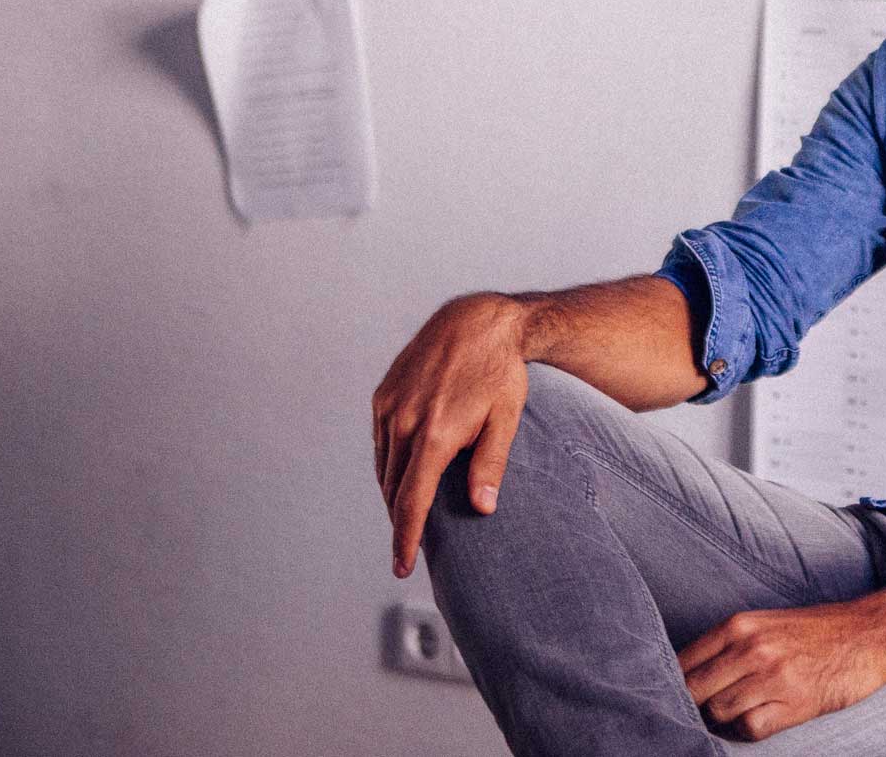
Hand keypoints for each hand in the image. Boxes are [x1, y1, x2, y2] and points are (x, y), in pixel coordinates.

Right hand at [371, 292, 530, 576]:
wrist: (477, 320)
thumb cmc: (500, 371)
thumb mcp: (506, 418)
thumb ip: (491, 465)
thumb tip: (484, 509)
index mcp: (435, 434)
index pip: (412, 501)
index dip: (405, 538)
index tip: (402, 566)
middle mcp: (404, 422)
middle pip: (393, 489)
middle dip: (401, 519)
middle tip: (413, 543)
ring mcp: (389, 407)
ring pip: (382, 468)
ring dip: (393, 492)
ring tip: (410, 511)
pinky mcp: (382, 395)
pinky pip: (379, 442)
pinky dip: (388, 463)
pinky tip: (405, 471)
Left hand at [678, 601, 885, 740]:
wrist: (869, 634)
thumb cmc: (815, 631)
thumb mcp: (765, 623)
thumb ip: (727, 644)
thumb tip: (685, 674)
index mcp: (739, 625)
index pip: (682, 662)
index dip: (673, 685)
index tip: (677, 696)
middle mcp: (751, 648)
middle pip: (693, 691)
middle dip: (695, 706)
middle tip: (706, 710)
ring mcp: (772, 676)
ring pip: (717, 712)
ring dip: (724, 719)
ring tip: (742, 710)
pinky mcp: (793, 703)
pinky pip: (749, 729)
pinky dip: (749, 729)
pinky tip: (763, 717)